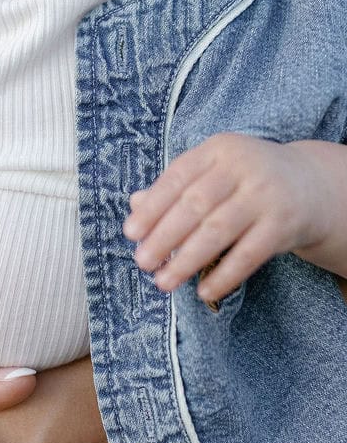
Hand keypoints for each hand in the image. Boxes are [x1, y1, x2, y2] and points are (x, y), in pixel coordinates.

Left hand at [124, 133, 337, 306]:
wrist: (312, 185)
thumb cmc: (247, 180)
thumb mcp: (214, 171)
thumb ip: (176, 186)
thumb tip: (134, 205)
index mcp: (218, 149)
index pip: (177, 177)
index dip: (152, 207)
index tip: (130, 233)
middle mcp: (242, 167)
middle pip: (195, 205)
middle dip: (164, 236)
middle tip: (142, 262)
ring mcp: (265, 196)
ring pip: (218, 231)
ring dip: (187, 260)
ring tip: (163, 282)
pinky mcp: (283, 225)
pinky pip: (248, 255)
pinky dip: (224, 275)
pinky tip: (204, 292)